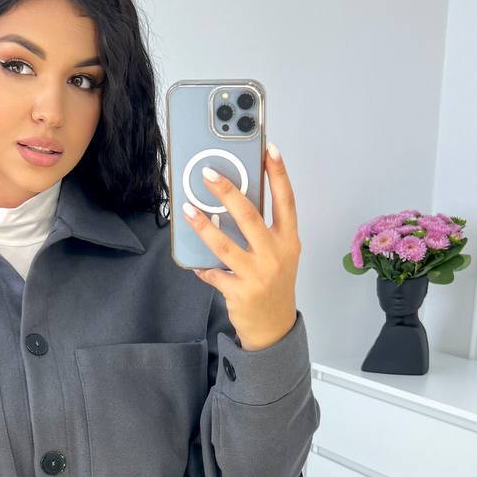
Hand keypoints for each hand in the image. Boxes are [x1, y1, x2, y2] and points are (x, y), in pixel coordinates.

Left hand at [181, 144, 300, 350]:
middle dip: (227, 192)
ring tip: (188, 210)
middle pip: (249, 216)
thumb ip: (264, 231)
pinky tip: (194, 262)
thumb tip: (234, 201)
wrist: (274, 327)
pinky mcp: (239, 292)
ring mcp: (258, 274)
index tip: (270, 149)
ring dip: (203, 226)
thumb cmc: (274, 284)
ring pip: (225, 244)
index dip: (278, 173)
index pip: (286, 200)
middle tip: (209, 174)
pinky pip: (213, 273)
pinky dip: (202, 266)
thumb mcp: (279, 254)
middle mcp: (276, 254)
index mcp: (288, 240)